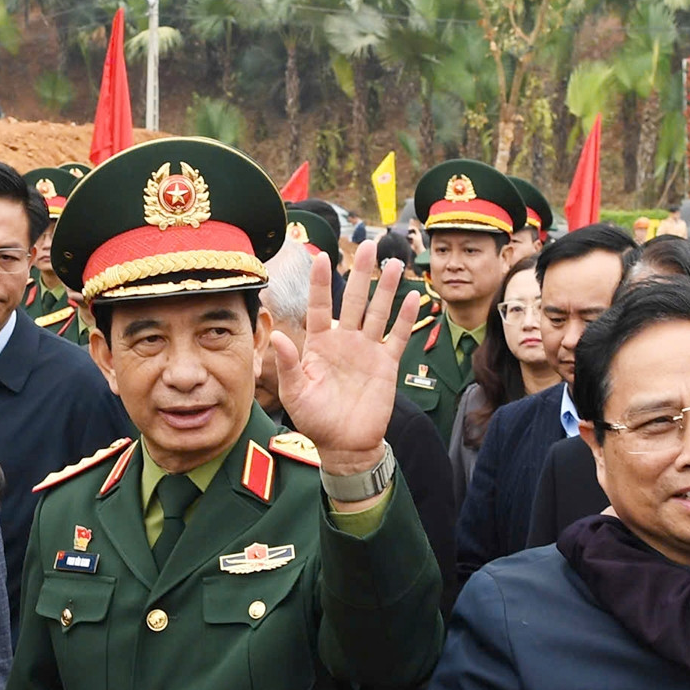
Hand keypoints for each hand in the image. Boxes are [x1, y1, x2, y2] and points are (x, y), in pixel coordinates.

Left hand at [273, 254, 423, 477]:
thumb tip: (277, 336)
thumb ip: (287, 364)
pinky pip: (397, 336)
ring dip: (385, 288)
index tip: (321, 256)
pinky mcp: (386, 364)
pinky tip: (413, 296)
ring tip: (393, 263)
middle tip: (369, 246)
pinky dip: (405, 317)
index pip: (320, 306)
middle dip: (361, 273)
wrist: (345, 443)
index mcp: (320, 343)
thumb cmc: (315, 419)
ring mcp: (367, 350)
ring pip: (378, 312)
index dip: (321, 282)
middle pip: (354, 300)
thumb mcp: (295, 393)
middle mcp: (345, 340)